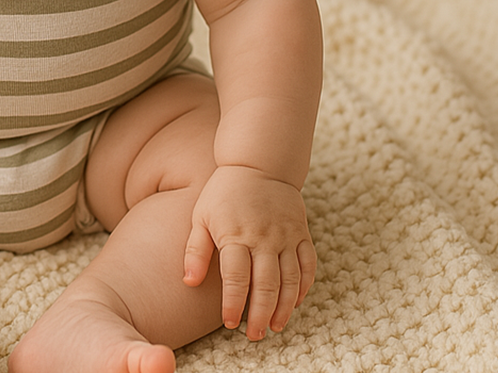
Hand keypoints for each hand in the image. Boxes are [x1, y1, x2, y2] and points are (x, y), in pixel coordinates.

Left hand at [183, 164, 315, 339]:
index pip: (236, 278)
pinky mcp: (301, 233)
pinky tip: (296, 303)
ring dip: (284, 308)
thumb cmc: (224, 192)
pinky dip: (304, 288)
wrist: (258, 162)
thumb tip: (188, 282)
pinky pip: (308, 266)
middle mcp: (264, 237)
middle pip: (266, 285)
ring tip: (274, 327)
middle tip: (253, 335)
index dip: (234, 304)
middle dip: (259, 315)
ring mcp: (286, 236)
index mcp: (236, 234)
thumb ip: (195, 250)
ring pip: (290, 281)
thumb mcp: (201, 215)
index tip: (230, 322)